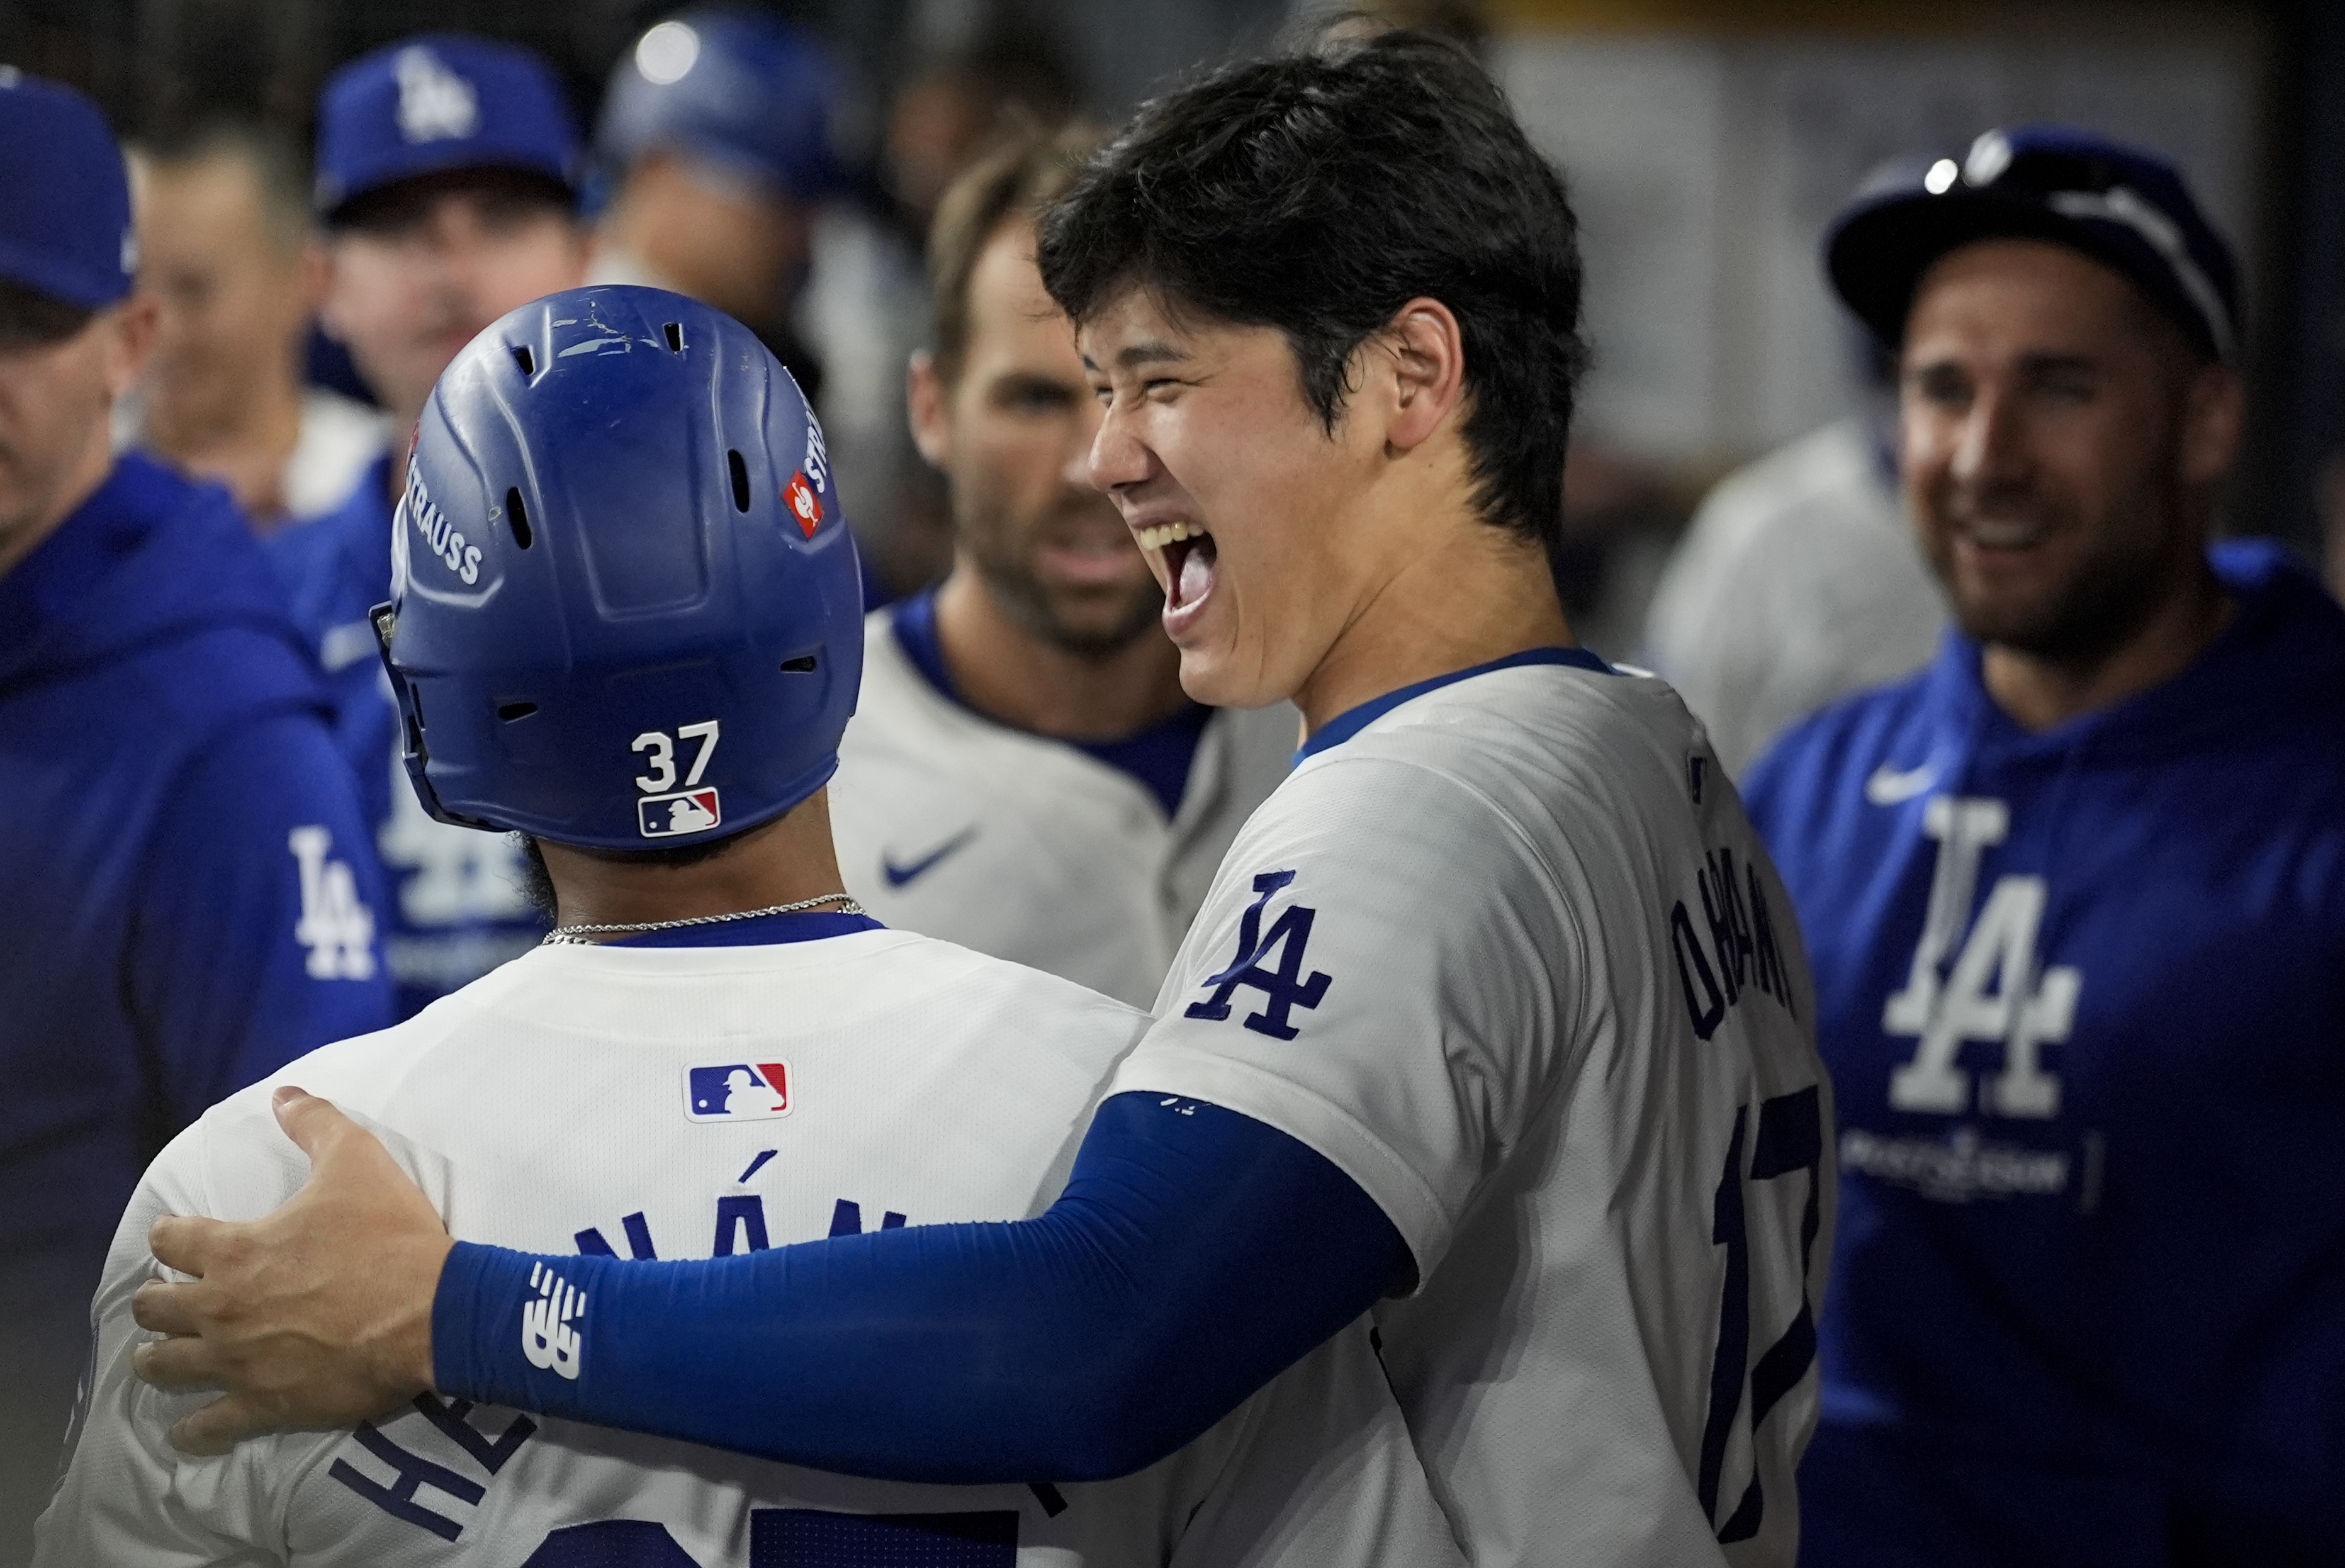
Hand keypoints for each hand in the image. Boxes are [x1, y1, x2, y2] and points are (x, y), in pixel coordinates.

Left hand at [130, 1086, 454, 1453]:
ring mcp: (237, 1362)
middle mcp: (220, 1307)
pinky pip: (207, 1427)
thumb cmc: (390, 1236)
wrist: (433, 1312)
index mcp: (234, 1249)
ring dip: (159, 1360)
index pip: (168, 1241)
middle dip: (155, 1300)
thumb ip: (315, 1124)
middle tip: (170, 1299)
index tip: (178, 1240)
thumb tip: (285, 1094)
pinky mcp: (264, 1404)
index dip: (170, 1237)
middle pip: (153, 1308)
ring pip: (165, 1367)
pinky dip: (193, 1430)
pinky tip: (188, 1429)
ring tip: (164, 1358)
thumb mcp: (358, 1161)